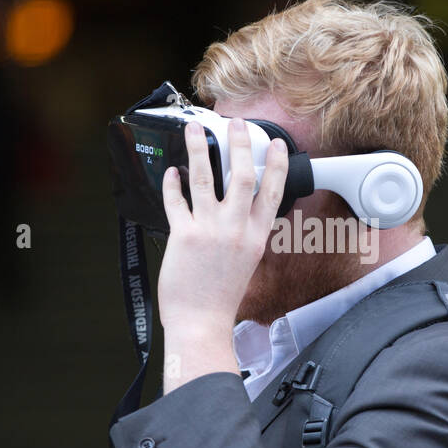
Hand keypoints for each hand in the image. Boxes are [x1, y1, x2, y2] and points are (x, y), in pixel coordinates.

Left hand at [157, 117, 288, 391]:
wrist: (201, 322)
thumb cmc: (221, 298)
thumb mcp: (246, 262)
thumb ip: (244, 234)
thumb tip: (240, 211)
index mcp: (255, 237)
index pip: (272, 191)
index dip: (276, 164)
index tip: (276, 144)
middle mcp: (235, 229)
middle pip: (242, 175)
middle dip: (240, 144)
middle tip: (237, 124)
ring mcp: (209, 230)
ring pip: (205, 178)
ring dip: (199, 150)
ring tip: (195, 131)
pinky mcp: (184, 235)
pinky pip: (176, 200)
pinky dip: (172, 183)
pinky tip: (172, 171)